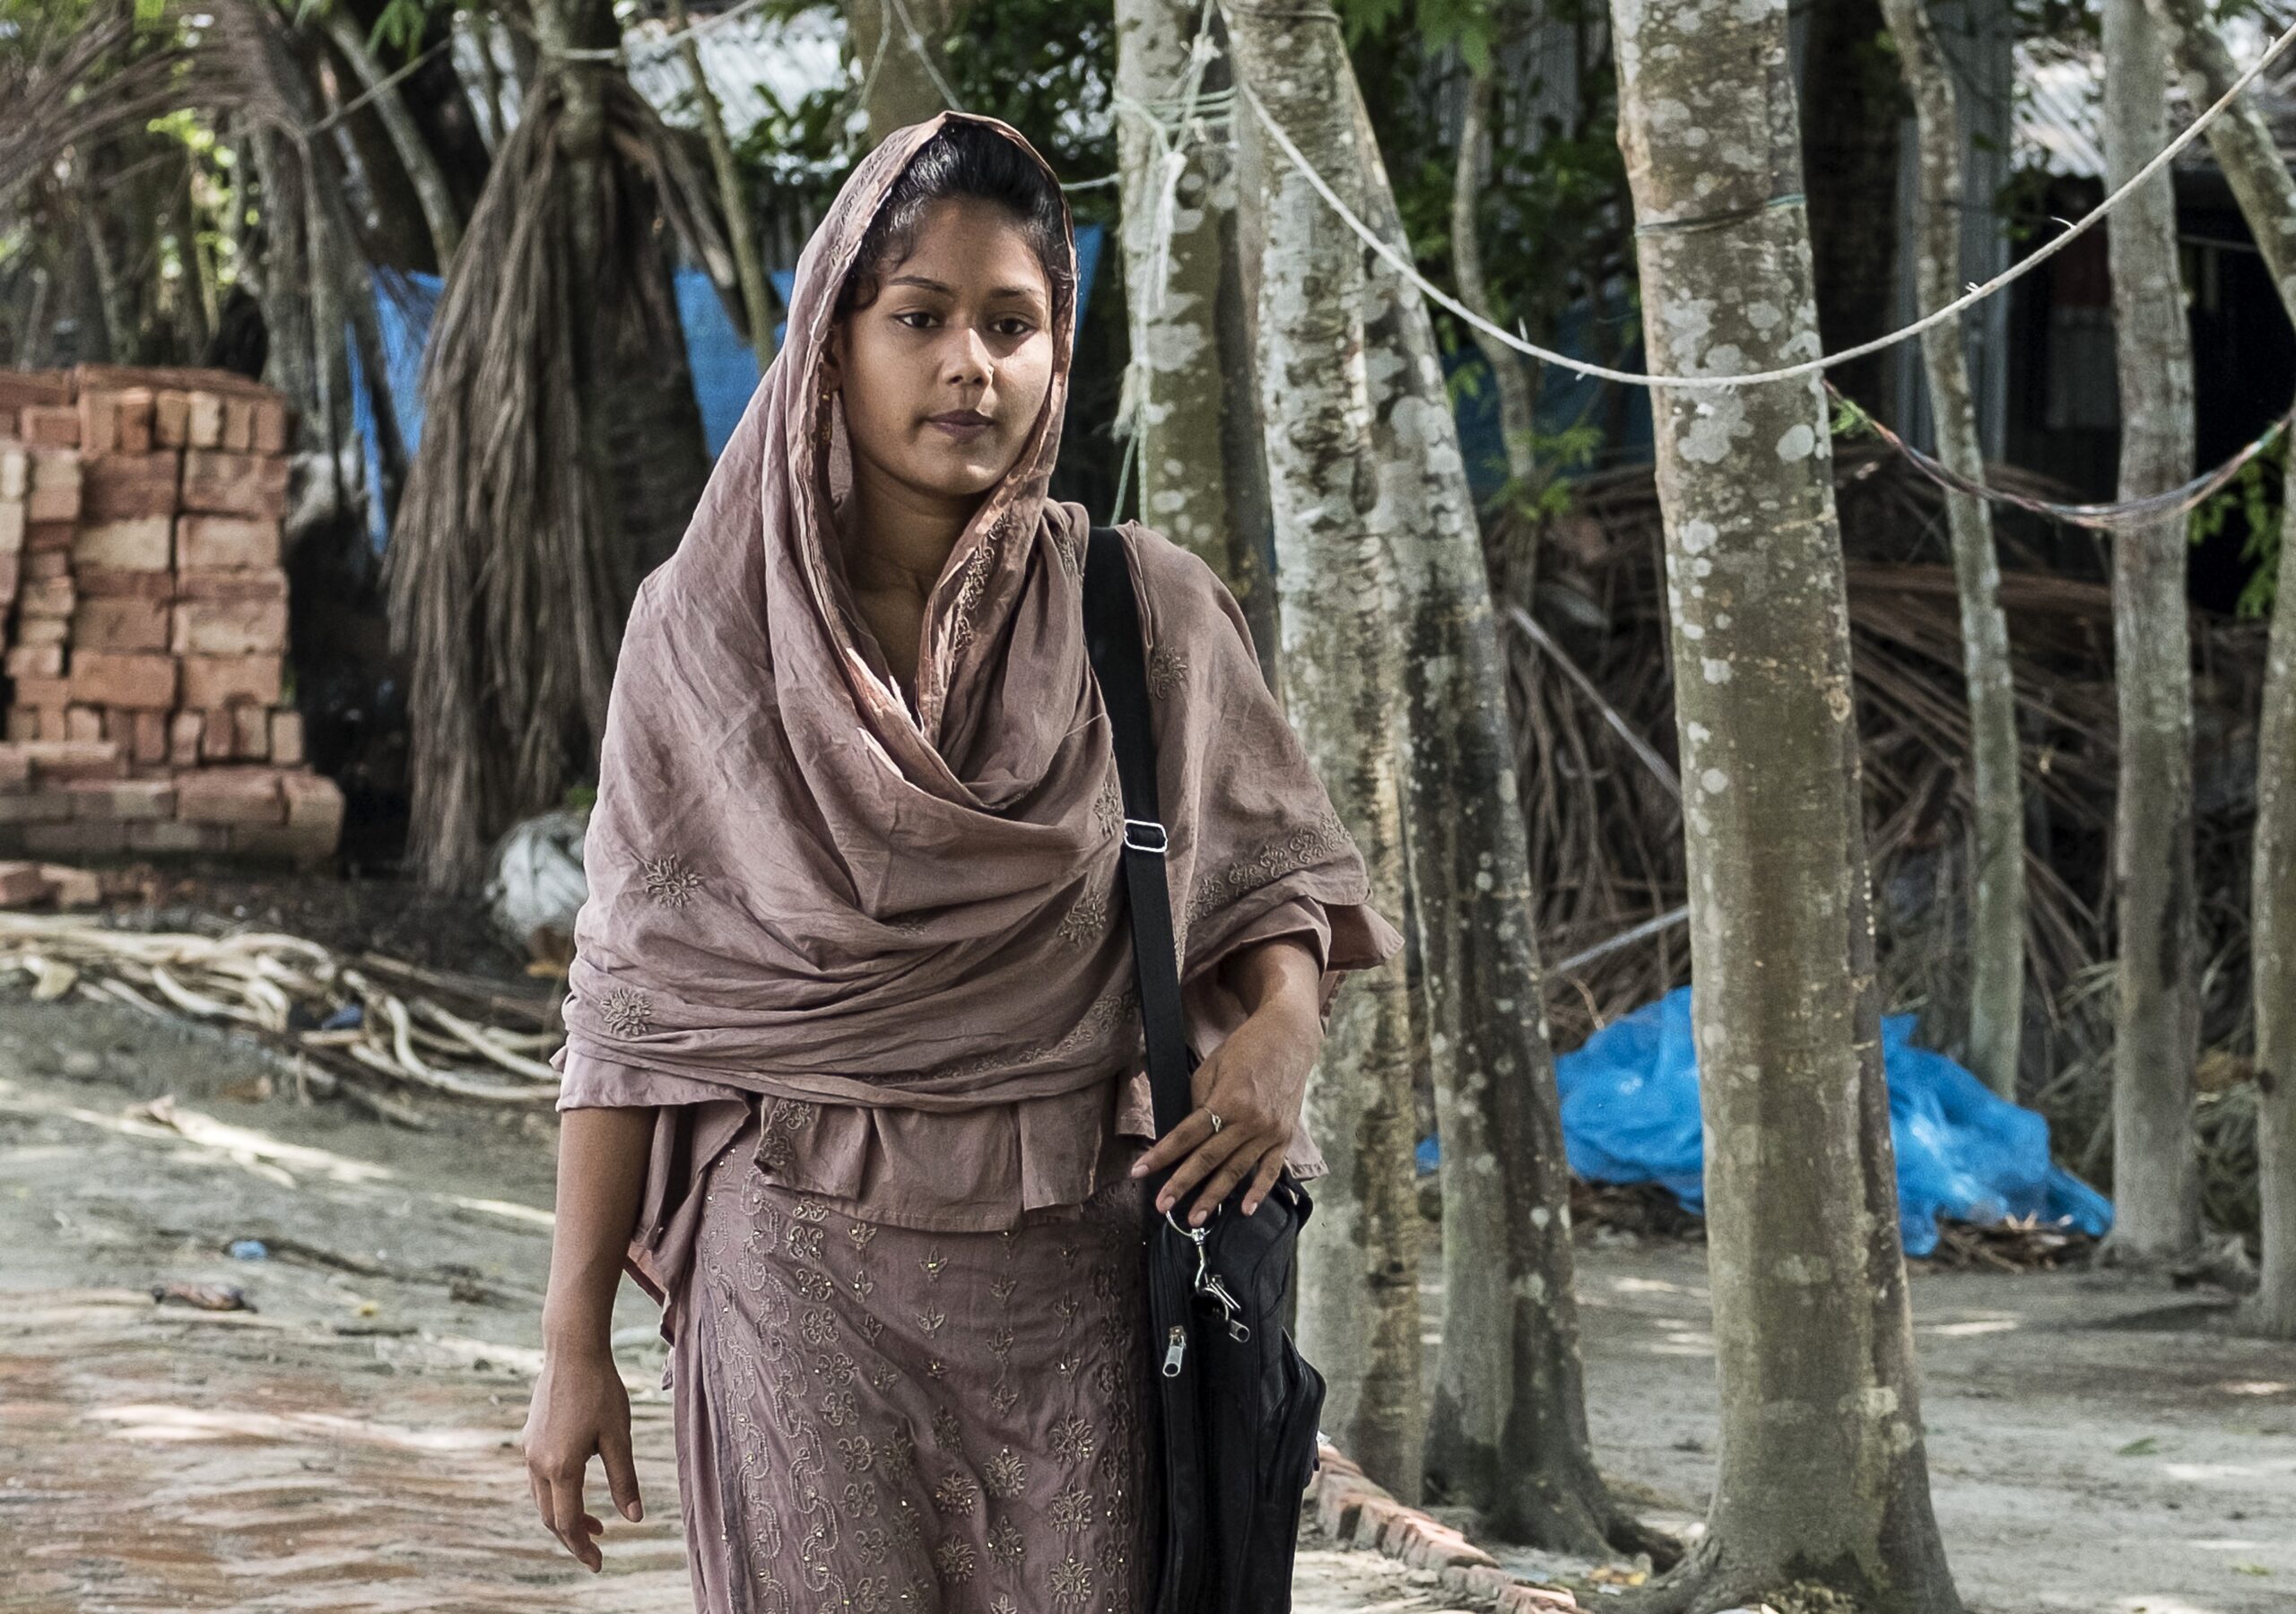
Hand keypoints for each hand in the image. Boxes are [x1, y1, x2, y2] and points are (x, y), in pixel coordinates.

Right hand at [521, 1343, 643, 1571]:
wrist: (572, 1350)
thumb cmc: (601, 1390)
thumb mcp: (619, 1436)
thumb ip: (624, 1479)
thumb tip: (634, 1518)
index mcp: (561, 1467)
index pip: (568, 1523)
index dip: (584, 1547)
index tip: (599, 1563)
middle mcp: (538, 1463)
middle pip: (551, 1517)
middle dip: (573, 1538)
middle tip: (597, 1550)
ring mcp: (530, 1450)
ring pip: (542, 1499)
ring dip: (565, 1516)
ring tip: (595, 1524)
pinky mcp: (529, 1438)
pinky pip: (539, 1479)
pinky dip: (557, 1495)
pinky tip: (577, 1489)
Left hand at [1129, 995, 1320, 1224]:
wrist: (1290, 1038)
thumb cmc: (1245, 1048)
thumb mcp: (1212, 1067)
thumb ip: (1200, 1103)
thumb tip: (1187, 1135)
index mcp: (1228, 1100)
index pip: (1187, 1135)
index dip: (1162, 1155)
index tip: (1140, 1172)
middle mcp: (1250, 1120)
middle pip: (1209, 1159)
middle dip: (1183, 1184)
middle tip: (1163, 1206)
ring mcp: (1270, 1132)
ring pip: (1237, 1171)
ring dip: (1214, 1196)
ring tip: (1195, 1219)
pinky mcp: (1285, 1137)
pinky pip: (1271, 1170)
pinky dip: (1259, 1191)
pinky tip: (1245, 1210)